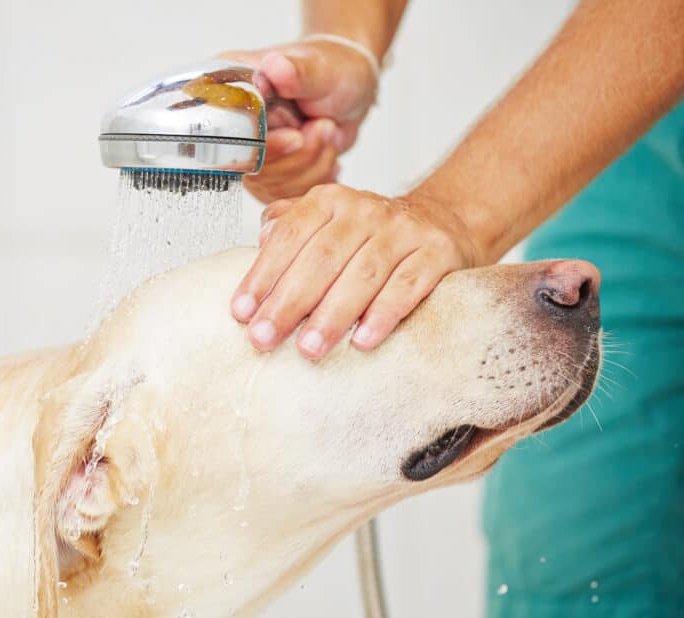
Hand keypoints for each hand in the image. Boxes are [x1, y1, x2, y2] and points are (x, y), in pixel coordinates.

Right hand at [221, 39, 377, 201]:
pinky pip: (285, 194)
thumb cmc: (331, 69)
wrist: (349, 88)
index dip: (263, 143)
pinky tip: (326, 149)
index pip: (223, 134)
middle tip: (324, 127)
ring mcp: (247, 152)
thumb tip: (276, 67)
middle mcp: (230, 124)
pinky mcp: (266, 173)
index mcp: (226, 90)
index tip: (295, 136)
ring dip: (311, 164)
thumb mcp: (318, 67)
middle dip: (296, 155)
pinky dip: (316, 176)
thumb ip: (296, 71)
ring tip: (328, 131)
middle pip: (247, 167)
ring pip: (269, 186)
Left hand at [230, 184, 479, 358]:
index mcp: (330, 201)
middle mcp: (365, 210)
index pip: (290, 235)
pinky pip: (408, 285)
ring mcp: (403, 230)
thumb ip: (291, 226)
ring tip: (308, 348)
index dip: (263, 274)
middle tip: (264, 338)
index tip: (242, 312)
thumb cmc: (370, 236)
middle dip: (289, 302)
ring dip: (332, 315)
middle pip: (322, 257)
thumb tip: (262, 240)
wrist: (441, 222)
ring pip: (363, 274)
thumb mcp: (327, 222)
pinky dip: (384, 314)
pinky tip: (363, 340)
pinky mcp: (437, 252)